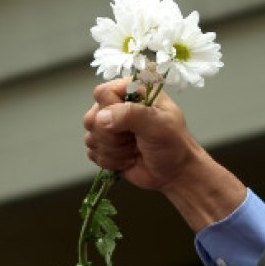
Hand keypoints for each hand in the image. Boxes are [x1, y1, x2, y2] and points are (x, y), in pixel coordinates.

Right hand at [83, 78, 245, 231]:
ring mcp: (108, 128)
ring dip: (114, 151)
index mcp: (132, 92)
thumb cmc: (173, 145)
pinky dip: (111, 161)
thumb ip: (131, 115)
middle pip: (91, 118)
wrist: (174, 173)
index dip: (111, 111)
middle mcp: (117, 107)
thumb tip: (101, 118)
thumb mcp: (158, 125)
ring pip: (90, 138)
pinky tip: (128, 159)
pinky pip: (92, 153)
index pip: (102, 93)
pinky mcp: (104, 147)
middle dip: (113, 136)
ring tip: (135, 150)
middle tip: (135, 139)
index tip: (132, 124)